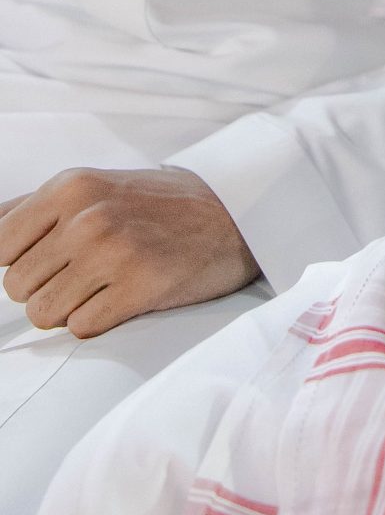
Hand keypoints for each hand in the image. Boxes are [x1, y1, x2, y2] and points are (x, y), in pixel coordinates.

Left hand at [0, 166, 258, 336]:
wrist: (233, 214)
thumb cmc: (155, 205)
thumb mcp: (92, 186)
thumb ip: (32, 210)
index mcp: (70, 187)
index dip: (21, 262)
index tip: (49, 261)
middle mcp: (87, 216)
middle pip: (18, 286)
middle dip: (45, 288)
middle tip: (85, 273)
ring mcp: (113, 252)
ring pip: (44, 313)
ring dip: (69, 309)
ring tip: (102, 287)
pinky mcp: (140, 286)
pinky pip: (81, 328)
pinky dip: (97, 321)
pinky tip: (123, 297)